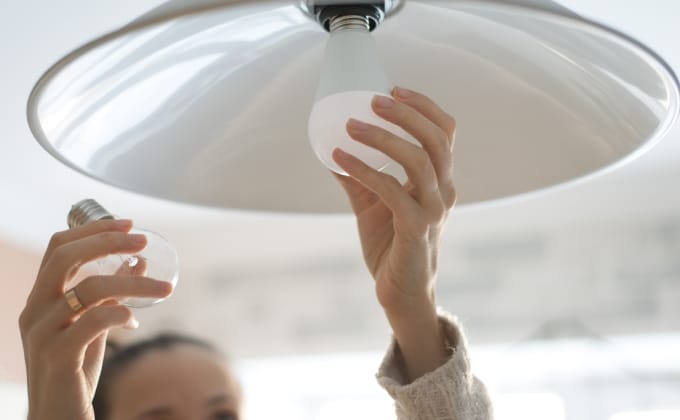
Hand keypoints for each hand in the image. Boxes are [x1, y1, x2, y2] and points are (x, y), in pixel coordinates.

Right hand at [19, 220, 172, 419]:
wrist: (57, 417)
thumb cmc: (75, 370)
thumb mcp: (94, 325)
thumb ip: (110, 294)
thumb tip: (139, 262)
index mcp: (40, 298)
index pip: (58, 247)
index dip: (93, 229)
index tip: (129, 223)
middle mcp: (34, 310)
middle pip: (65, 256)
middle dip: (108, 241)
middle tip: (144, 242)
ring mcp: (42, 332)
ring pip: (90, 288)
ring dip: (135, 284)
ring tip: (165, 290)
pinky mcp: (58, 355)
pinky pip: (95, 320)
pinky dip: (122, 314)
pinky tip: (133, 323)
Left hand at [333, 87, 455, 379]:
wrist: (401, 293)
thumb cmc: (391, 246)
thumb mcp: (373, 204)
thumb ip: (359, 178)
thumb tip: (329, 148)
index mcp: (440, 181)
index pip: (444, 133)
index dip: (423, 106)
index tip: (393, 88)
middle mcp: (444, 192)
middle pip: (437, 139)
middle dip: (407, 113)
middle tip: (374, 99)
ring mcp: (434, 211)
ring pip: (419, 160)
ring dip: (382, 138)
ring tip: (351, 125)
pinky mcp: (417, 229)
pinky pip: (392, 191)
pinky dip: (364, 170)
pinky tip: (338, 159)